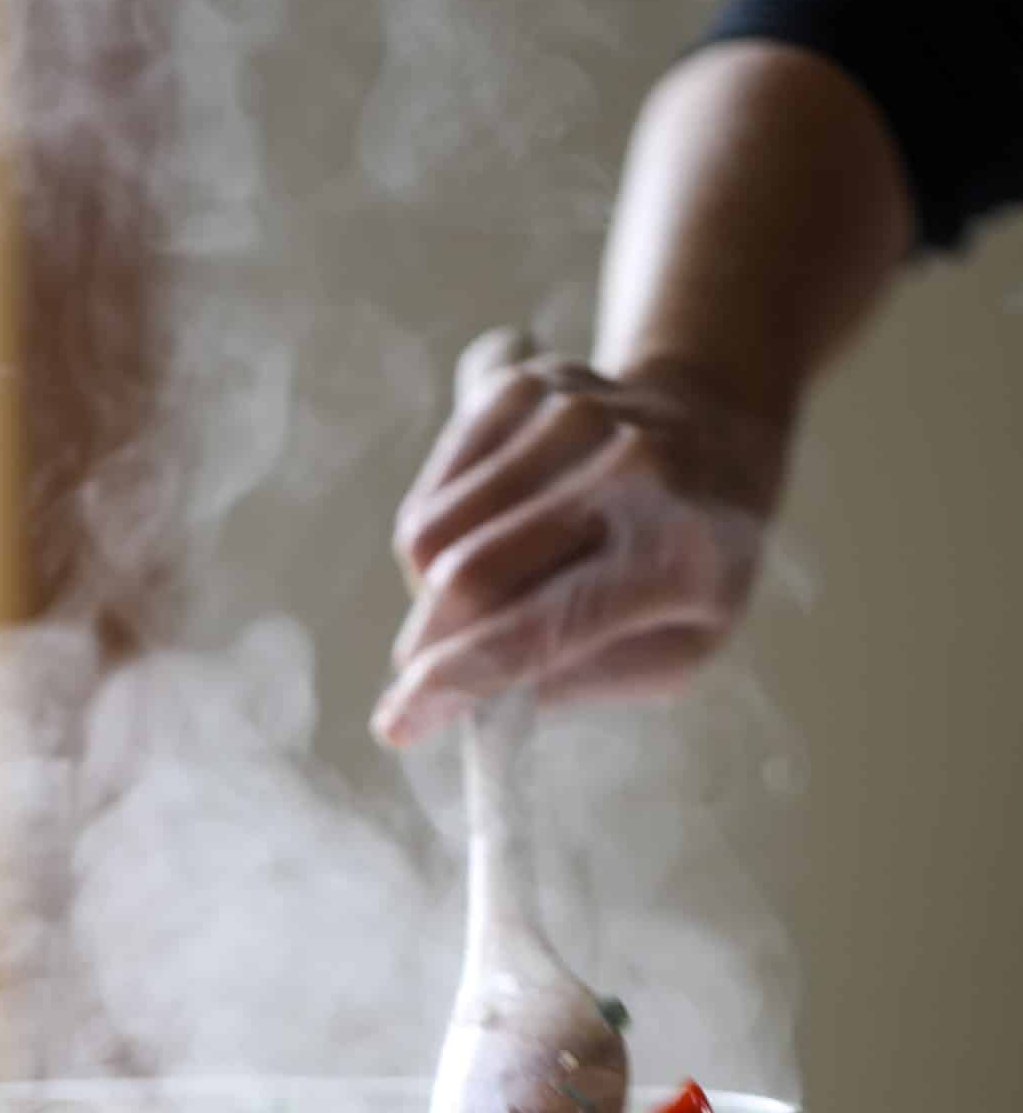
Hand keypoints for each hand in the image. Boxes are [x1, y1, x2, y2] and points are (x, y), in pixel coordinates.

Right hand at [372, 329, 790, 745]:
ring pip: (430, 533)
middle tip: (432, 671)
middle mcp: (626, 472)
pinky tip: (485, 537)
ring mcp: (568, 417)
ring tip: (486, 593)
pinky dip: (437, 537)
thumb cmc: (694, 563)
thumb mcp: (676, 649)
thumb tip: (475, 695)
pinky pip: (430, 492)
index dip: (460, 679)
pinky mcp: (519, 389)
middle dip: (430, 642)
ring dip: (432, 589)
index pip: (543, 626)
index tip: (397, 724)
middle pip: (469, 576)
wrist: (714, 426)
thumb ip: (579, 680)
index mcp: (677, 555)